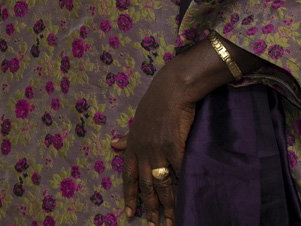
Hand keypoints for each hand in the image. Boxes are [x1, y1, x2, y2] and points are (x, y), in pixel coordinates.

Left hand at [111, 57, 198, 224]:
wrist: (171, 89)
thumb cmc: (155, 104)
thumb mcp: (137, 122)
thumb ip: (128, 137)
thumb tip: (113, 145)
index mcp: (133, 146)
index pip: (128, 177)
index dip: (130, 196)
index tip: (130, 214)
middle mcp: (143, 151)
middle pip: (146, 186)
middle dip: (151, 208)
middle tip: (155, 225)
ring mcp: (158, 150)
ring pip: (162, 184)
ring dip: (168, 205)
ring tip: (171, 221)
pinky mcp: (175, 147)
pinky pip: (180, 172)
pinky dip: (184, 187)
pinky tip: (188, 199)